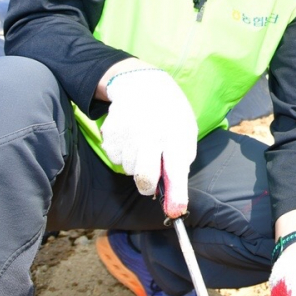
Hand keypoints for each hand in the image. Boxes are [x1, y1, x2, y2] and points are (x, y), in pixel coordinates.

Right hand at [101, 67, 197, 217]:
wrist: (143, 85)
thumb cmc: (170, 115)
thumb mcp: (185, 132)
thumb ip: (180, 162)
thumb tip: (173, 195)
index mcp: (174, 134)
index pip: (175, 168)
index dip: (176, 192)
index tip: (175, 211)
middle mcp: (150, 134)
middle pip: (144, 177)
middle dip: (148, 185)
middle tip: (152, 178)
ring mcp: (127, 133)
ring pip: (128, 169)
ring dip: (136, 164)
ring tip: (143, 143)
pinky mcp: (110, 133)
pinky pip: (115, 158)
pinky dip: (123, 154)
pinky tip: (131, 138)